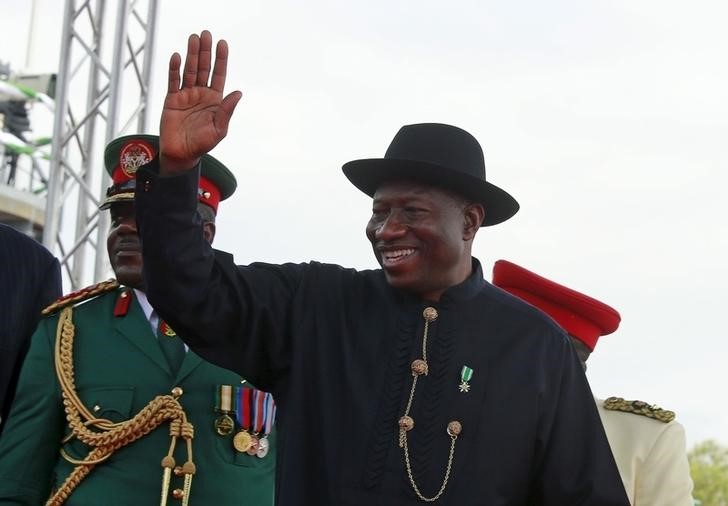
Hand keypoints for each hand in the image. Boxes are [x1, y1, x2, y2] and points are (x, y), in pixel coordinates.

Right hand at [159, 30, 241, 173]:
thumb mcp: (219, 128)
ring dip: (191, 54)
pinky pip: (173, 81)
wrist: (182, 154)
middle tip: (206, 34)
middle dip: (205, 52)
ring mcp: (186, 95)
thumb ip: (226, 110)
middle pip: (203, 68)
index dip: (221, 59)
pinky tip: (177, 56)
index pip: (219, 75)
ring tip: (193, 38)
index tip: (223, 44)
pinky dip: (175, 69)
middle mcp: (201, 94)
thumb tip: (238, 92)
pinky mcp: (172, 99)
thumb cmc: (202, 144)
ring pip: (189, 71)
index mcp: (215, 100)